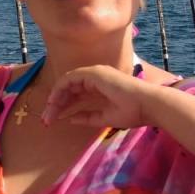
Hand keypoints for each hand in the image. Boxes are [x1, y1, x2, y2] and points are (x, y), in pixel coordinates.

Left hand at [42, 65, 157, 129]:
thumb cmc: (133, 112)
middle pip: (69, 89)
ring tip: (48, 114)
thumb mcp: (105, 118)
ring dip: (56, 98)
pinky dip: (60, 89)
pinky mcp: (94, 73)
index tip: (54, 120)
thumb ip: (88, 117)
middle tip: (46, 120)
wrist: (148, 105)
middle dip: (56, 104)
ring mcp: (95, 73)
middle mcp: (96, 77)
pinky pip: (70, 79)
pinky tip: (54, 102)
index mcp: (100, 87)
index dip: (64, 106)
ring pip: (67, 83)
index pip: (76, 94)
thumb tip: (70, 119)